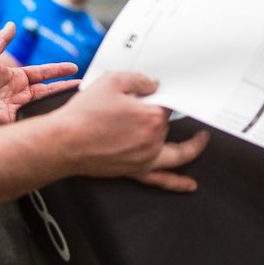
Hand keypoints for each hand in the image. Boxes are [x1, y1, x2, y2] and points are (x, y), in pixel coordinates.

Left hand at [0, 23, 78, 123]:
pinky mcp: (13, 120)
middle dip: (65, 87)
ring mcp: (17, 107)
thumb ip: (1, 40)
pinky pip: (33, 118)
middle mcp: (18, 92)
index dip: (58, 70)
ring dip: (60, 102)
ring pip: (44, 104)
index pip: (42, 73)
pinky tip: (60, 115)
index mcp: (15, 77)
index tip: (74, 68)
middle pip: (48, 89)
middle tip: (83, 86)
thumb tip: (12, 25)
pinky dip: (46, 117)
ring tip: (78, 99)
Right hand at [61, 71, 207, 190]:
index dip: (162, 95)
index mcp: (152, 117)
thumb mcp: (112, 82)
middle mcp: (153, 139)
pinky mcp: (135, 171)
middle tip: (164, 107)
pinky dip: (178, 183)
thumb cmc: (83, 115)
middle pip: (169, 124)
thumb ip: (138, 80)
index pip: (168, 103)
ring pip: (176, 154)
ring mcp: (146, 158)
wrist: (63, 142)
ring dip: (190, 147)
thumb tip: (153, 85)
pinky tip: (189, 185)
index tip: (160, 92)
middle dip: (163, 114)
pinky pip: (162, 180)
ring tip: (200, 140)